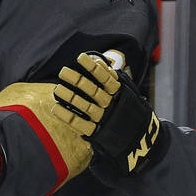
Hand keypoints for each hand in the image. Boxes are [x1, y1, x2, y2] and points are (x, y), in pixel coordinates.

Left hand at [52, 53, 165, 174]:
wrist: (140, 137)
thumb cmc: (128, 109)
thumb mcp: (126, 91)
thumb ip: (113, 77)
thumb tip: (100, 61)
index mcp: (120, 93)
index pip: (106, 77)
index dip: (93, 68)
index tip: (80, 57)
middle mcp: (112, 105)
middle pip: (93, 91)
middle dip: (77, 81)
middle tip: (62, 71)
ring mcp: (104, 119)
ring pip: (86, 106)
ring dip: (70, 98)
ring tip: (57, 89)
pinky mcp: (97, 133)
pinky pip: (80, 124)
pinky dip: (68, 117)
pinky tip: (56, 109)